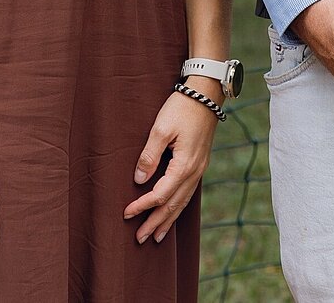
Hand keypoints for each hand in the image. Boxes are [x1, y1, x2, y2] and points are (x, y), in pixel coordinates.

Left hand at [124, 86, 218, 243]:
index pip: (160, 194)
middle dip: (155, 222)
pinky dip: (178, 208)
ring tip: (156, 237)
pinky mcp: (199, 165)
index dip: (142, 206)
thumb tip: (138, 180)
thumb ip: (149, 156)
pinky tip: (173, 213)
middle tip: (139, 239)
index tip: (126, 213)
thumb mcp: (161, 129)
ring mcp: (199, 170)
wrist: (206, 94)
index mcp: (184, 165)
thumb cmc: (181, 108)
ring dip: (168, 220)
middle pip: (173, 205)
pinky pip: (188, 194)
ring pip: (182, 203)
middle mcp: (194, 172)